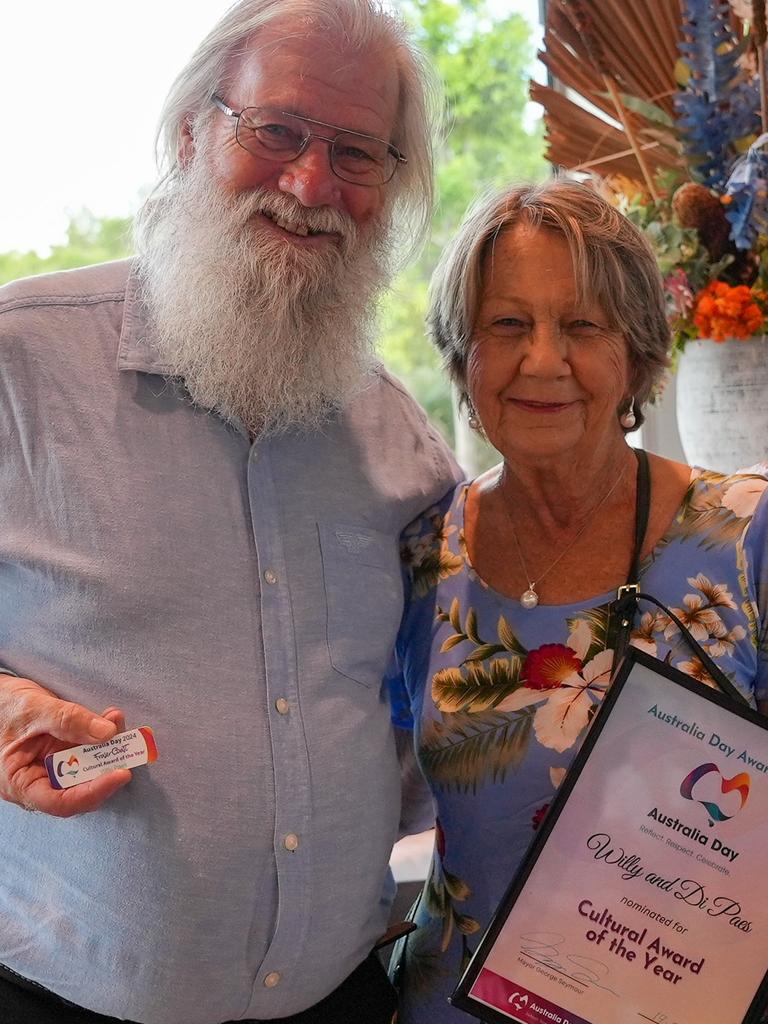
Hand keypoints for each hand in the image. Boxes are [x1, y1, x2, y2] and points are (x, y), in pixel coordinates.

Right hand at [0, 675, 130, 815]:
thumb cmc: (5, 706)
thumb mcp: (34, 710)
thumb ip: (68, 720)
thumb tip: (107, 732)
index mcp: (21, 783)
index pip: (61, 802)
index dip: (94, 792)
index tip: (121, 774)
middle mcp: (40, 781)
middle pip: (81, 789)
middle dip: (107, 767)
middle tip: (128, 744)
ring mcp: (54, 769)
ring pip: (89, 771)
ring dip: (109, 749)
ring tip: (117, 721)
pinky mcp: (65, 754)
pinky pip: (89, 753)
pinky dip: (103, 737)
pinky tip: (111, 719)